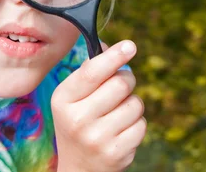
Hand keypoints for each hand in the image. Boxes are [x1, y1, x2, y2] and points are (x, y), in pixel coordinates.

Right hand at [51, 40, 145, 171]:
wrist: (79, 168)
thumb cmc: (79, 121)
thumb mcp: (73, 97)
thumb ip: (90, 71)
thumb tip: (109, 46)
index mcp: (63, 99)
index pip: (92, 72)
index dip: (114, 56)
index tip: (130, 45)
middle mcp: (77, 120)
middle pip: (121, 84)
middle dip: (127, 80)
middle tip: (121, 86)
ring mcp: (97, 139)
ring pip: (135, 104)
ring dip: (132, 104)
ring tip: (116, 114)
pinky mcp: (116, 153)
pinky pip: (141, 125)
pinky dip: (136, 124)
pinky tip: (121, 131)